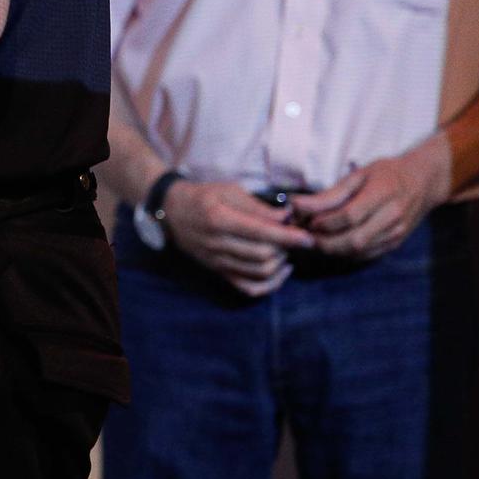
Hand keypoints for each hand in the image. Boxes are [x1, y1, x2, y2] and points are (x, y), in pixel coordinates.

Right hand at [159, 179, 315, 297]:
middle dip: (286, 248)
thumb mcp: (228, 190)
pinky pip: (249, 288)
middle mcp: (217, 244)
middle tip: (294, 237)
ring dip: (280, 263)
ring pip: (259, 272)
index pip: (261, 233)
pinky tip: (281, 270)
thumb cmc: (203, 197)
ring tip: (286, 249)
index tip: (307, 237)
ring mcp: (217, 262)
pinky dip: (270, 284)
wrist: (172, 212)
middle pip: (263, 255)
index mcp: (219, 219)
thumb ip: (258, 206)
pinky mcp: (219, 272)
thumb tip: (286, 217)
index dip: (288, 236)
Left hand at [292, 133, 451, 259]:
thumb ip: (331, 193)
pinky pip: (366, 256)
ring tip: (316, 239)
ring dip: (333, 250)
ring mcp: (397, 234)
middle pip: (355, 239)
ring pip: (359, 251)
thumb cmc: (386, 174)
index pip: (350, 215)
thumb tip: (298, 205)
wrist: (423, 183)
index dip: (325, 222)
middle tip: (307, 234)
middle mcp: (394, 217)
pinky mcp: (395, 244)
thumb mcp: (359, 174)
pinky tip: (334, 243)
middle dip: (325, 241)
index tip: (308, 220)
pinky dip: (346, 253)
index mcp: (384, 194)